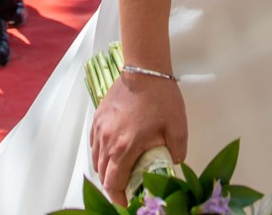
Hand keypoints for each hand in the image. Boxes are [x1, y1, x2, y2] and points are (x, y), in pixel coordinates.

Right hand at [89, 72, 185, 197]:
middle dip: (113, 185)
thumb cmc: (161, 97)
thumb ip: (176, 151)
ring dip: (106, 170)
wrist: (145, 69)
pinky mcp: (98, 118)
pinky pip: (94, 144)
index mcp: (125, 147)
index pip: (113, 183)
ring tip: (120, 171)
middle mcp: (107, 141)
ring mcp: (100, 129)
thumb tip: (173, 163)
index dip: (118, 197)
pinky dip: (101, 154)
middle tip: (126, 188)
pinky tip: (113, 152)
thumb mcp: (177, 128)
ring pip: (96, 159)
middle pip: (102, 174)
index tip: (127, 201)